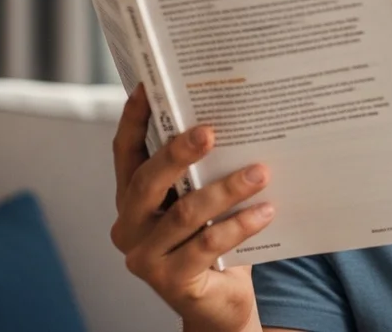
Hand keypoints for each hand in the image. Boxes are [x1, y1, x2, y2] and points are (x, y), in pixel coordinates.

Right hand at [110, 85, 274, 331]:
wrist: (219, 304)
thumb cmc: (212, 243)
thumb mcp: (202, 202)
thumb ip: (202, 172)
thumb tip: (232, 122)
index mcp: (132, 199)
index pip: (125, 153)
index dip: (134, 120)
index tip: (149, 87)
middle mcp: (129, 225)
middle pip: (148, 181)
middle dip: (179, 152)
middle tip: (211, 131)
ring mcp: (144, 256)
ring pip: (185, 212)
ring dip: (226, 189)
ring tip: (260, 172)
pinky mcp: (170, 280)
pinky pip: (208, 244)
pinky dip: (240, 224)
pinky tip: (266, 210)